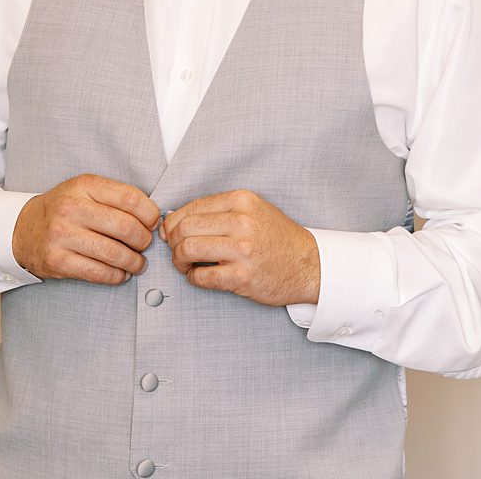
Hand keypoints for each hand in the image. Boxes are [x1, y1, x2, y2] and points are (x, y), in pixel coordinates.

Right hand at [12, 174, 160, 284]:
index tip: (153, 223)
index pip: (130, 198)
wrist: (23, 228)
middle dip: (143, 240)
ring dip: (133, 262)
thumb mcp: (86, 190)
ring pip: (114, 253)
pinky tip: (120, 273)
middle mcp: (71, 208)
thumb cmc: (63, 209)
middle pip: (125, 227)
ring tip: (137, 263)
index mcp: (84, 185)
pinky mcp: (57, 261)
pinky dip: (116, 276)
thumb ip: (116, 198)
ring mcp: (62, 236)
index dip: (150, 214)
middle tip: (145, 245)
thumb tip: (153, 218)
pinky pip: (98, 273)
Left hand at [162, 189, 320, 306]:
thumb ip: (218, 211)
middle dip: (174, 243)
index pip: (191, 208)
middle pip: (185, 228)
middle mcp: (242, 222)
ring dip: (179, 261)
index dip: (174, 223)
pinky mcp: (243, 276)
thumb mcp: (253, 211)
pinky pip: (201, 276)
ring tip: (187, 265)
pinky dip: (193, 278)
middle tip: (178, 251)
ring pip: (188, 250)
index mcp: (242, 201)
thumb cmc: (276, 238)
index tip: (172, 234)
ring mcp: (243, 250)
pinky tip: (200, 276)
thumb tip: (174, 219)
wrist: (308, 264)